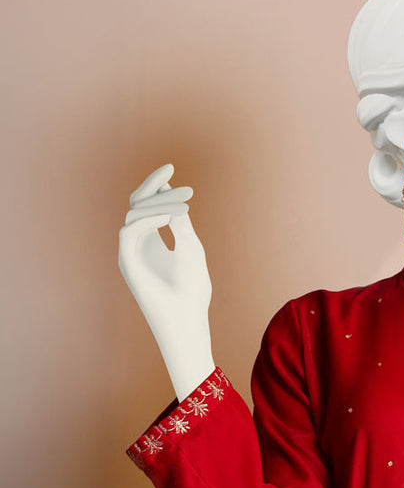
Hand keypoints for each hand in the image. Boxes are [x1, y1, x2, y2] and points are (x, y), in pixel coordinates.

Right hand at [118, 163, 214, 398]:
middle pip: (138, 203)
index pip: (151, 205)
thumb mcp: (190, 247)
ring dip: (159, 204)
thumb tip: (171, 192)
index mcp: (154, 238)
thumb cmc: (192, 288)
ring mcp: (131, 251)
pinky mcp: (127, 261)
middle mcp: (139, 242)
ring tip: (183, 205)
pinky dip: (148, 220)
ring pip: (135, 213)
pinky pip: (130, 230)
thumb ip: (179, 220)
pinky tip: (167, 219)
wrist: (186, 318)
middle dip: (153, 185)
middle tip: (170, 170)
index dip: (159, 186)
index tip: (172, 168)